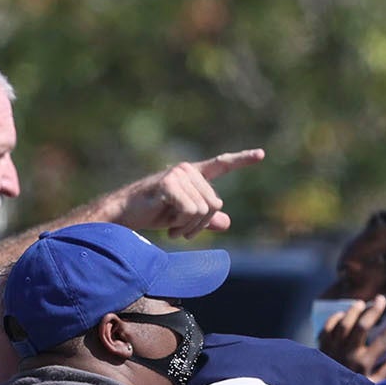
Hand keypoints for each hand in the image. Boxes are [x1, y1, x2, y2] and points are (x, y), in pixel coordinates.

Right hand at [108, 149, 264, 237]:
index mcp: (192, 175)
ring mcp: (178, 175)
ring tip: (172, 227)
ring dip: (189, 227)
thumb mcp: (183, 218)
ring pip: (204, 210)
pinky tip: (167, 226)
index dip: (242, 160)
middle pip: (214, 204)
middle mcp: (187, 170)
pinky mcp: (169, 184)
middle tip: (180, 230)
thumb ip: (206, 218)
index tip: (262, 155)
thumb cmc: (151, 214)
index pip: (221, 165)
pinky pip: (191, 211)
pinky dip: (181, 225)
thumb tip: (226, 221)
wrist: (124, 216)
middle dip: (200, 225)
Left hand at [320, 295, 385, 380]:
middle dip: (374, 310)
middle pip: (361, 327)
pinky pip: (327, 328)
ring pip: (343, 324)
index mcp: (364, 365)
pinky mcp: (321, 349)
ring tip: (362, 304)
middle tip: (381, 299)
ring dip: (354, 311)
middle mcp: (348, 356)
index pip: (383, 341)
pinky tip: (343, 314)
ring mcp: (333, 351)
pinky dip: (335, 319)